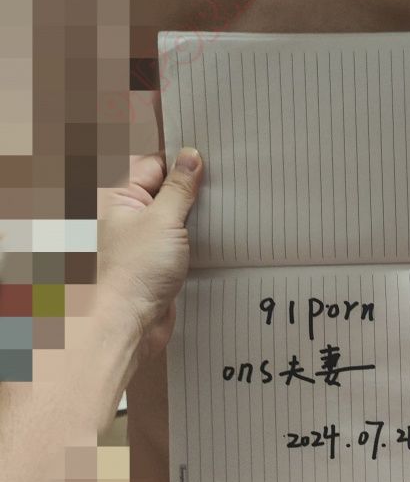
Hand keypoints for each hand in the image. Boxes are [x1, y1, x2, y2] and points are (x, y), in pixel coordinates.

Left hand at [97, 149, 203, 364]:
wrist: (130, 324)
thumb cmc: (135, 272)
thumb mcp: (164, 219)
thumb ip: (180, 186)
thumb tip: (191, 157)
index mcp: (116, 197)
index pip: (152, 164)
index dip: (180, 160)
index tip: (209, 157)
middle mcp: (125, 215)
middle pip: (163, 188)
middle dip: (190, 187)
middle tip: (221, 181)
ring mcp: (139, 238)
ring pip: (173, 214)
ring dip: (194, 214)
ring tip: (221, 208)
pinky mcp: (154, 260)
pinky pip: (177, 238)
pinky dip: (194, 236)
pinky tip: (215, 234)